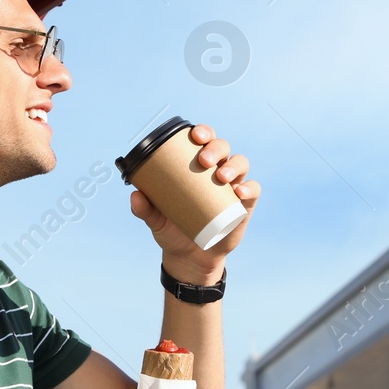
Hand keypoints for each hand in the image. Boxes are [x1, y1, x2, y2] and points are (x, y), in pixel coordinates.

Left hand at [129, 124, 259, 282]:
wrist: (189, 257)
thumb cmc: (172, 229)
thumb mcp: (156, 220)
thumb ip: (144, 209)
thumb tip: (135, 195)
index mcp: (196, 165)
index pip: (203, 141)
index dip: (202, 132)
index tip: (194, 135)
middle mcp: (216, 170)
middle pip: (222, 147)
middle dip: (215, 147)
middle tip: (203, 160)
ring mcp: (232, 186)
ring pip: (240, 163)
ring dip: (233, 165)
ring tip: (221, 176)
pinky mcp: (244, 204)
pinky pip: (253, 190)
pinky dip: (249, 188)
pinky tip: (238, 192)